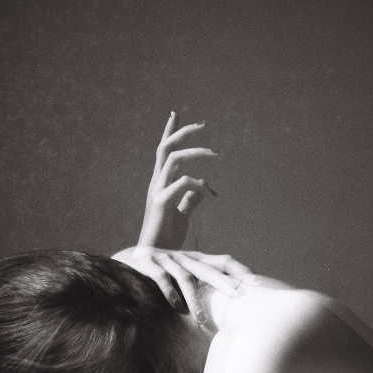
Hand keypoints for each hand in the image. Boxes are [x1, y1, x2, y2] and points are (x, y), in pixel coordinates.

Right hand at [112, 247, 254, 324]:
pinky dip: (169, 292)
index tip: (258, 283)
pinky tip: (176, 307)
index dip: (240, 271)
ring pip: (185, 277)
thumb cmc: (160, 273)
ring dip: (194, 299)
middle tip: (240, 296)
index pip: (223, 261)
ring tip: (202, 319)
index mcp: (196, 259)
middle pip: (208, 269)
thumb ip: (202, 285)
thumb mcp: (184, 275)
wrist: (125, 260)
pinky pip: (161, 277)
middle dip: (224, 283)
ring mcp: (165, 258)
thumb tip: (228, 305)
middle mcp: (183, 257)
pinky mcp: (147, 263)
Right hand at [137, 112, 217, 249]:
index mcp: (160, 183)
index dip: (169, 132)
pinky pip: (182, 182)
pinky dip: (200, 184)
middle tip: (203, 124)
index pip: (163, 151)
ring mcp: (157, 191)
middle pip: (165, 147)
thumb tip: (202, 188)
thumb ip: (189, 200)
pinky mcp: (161, 202)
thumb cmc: (167, 238)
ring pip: (172, 158)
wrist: (155, 258)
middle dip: (182, 132)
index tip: (176, 114)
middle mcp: (156, 183)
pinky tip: (212, 194)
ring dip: (195, 151)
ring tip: (216, 153)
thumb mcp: (181, 214)